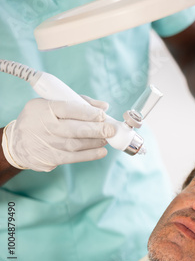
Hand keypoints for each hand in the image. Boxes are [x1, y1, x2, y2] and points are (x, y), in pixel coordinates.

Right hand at [1, 96, 115, 171]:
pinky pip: (73, 158)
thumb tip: (104, 106)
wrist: (17, 142)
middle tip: (111, 129)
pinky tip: (101, 151)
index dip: (87, 113)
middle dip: (96, 130)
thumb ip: (79, 102)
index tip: (103, 115)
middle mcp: (43, 126)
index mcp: (43, 108)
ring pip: (76, 144)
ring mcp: (46, 144)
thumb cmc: (41, 118)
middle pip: (74, 129)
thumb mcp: (52, 103)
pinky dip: (90, 155)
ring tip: (106, 138)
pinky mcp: (50, 158)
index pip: (68, 109)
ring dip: (95, 142)